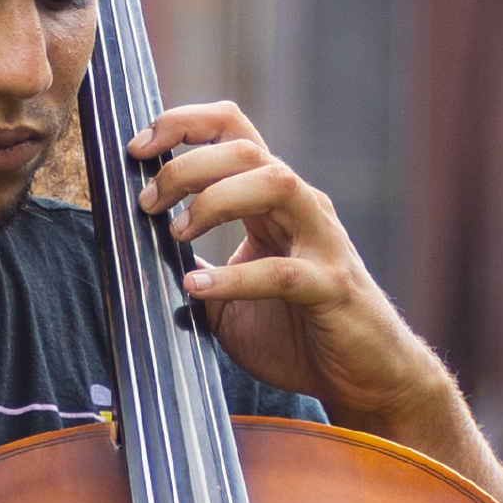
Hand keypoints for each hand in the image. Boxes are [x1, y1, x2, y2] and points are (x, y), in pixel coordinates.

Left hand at [127, 102, 480, 460]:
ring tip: (176, 234)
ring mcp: (321, 244)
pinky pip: (282, 272)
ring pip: (274, 183)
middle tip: (147, 203)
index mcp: (273, 202)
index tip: (138, 148)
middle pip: (245, 149)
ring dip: (215, 200)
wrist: (365, 378)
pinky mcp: (332, 288)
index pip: (233, 131)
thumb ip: (196, 271)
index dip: (184, 124)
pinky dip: (235, 278)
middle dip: (186, 165)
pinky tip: (197, 290)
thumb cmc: (298, 335)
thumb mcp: (230, 299)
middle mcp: (300, 209)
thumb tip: (140, 262)